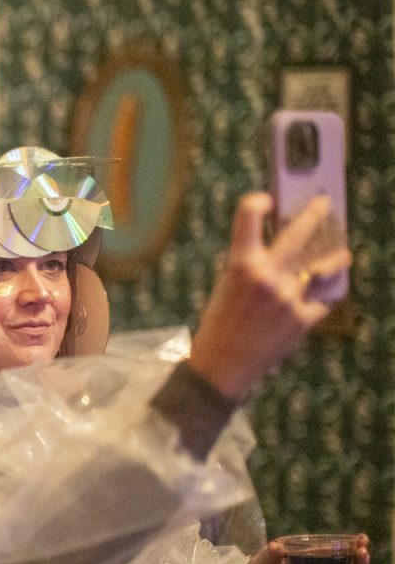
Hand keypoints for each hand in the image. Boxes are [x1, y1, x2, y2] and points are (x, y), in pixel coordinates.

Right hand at [189, 193, 350, 399]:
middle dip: (314, 215)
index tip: (266, 199)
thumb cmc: (219, 324)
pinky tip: (305, 308)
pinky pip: (316, 303)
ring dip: (334, 259)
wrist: (225, 363)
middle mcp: (268, 275)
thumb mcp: (227, 287)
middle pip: (298, 235)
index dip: (256, 204)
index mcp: (241, 265)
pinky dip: (311, 304)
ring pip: (321, 269)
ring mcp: (290, 296)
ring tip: (344, 254)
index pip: (248, 218)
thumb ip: (251, 267)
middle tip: (324, 204)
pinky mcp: (304, 317)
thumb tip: (278, 251)